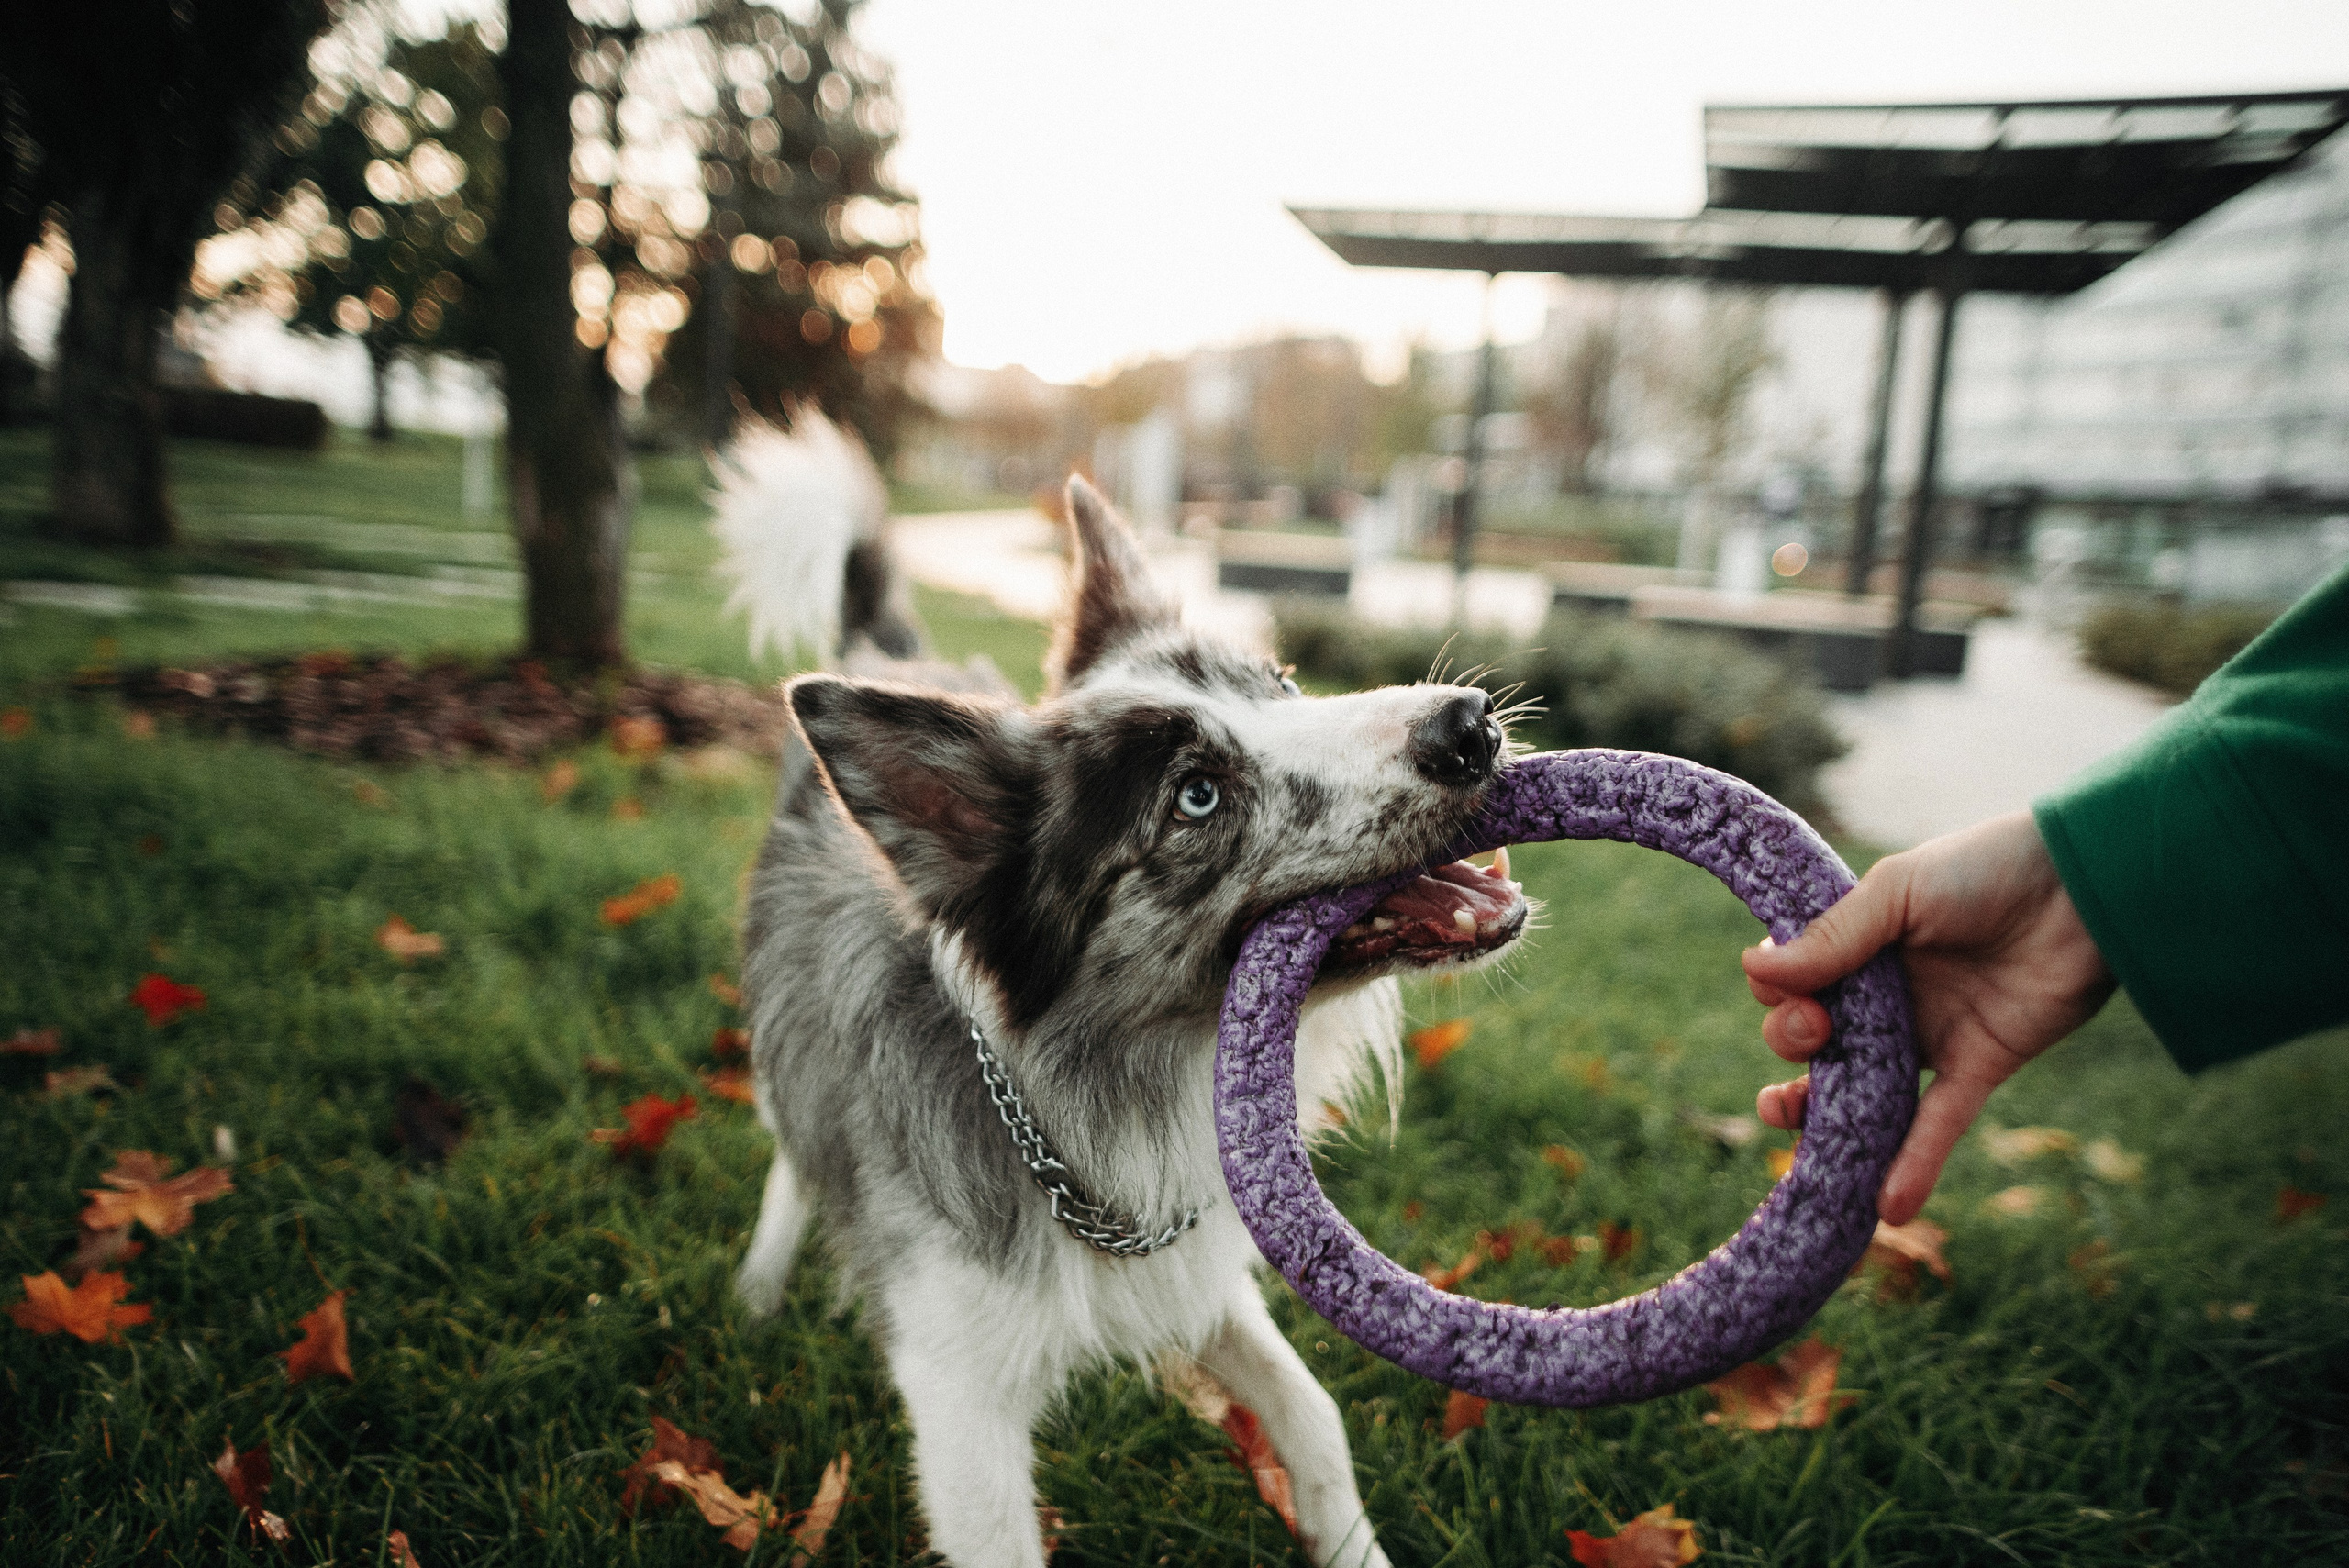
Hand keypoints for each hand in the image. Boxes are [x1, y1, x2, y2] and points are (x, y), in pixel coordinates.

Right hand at [1741, 810, 2115, 1223]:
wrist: (2084, 888)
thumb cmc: (1987, 869)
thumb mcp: (1899, 892)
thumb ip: (1835, 937)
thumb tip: (1755, 970)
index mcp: (1860, 946)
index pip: (1795, 981)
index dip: (1779, 992)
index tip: (1781, 986)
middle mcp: (1887, 995)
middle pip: (1817, 1039)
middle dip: (1794, 1041)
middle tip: (1816, 1030)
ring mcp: (1929, 1035)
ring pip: (1862, 1090)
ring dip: (1822, 1116)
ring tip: (1785, 1120)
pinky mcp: (1978, 1066)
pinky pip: (1937, 1124)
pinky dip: (1914, 1164)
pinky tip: (1885, 1205)